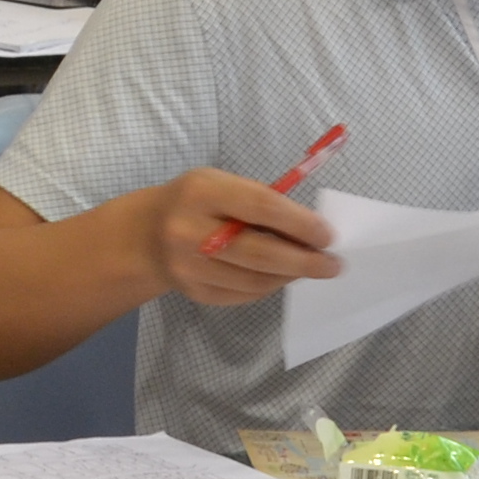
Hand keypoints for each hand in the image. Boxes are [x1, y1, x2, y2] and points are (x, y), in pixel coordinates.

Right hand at [149, 170, 339, 310]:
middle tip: (332, 265)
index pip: (261, 207)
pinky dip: (269, 286)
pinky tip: (280, 276)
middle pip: (259, 253)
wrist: (146, 235)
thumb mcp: (222, 184)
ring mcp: (189, 267)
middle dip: (303, 261)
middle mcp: (189, 231)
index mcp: (202, 192)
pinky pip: (243, 295)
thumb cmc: (197, 202)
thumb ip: (260, 202)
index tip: (328, 235)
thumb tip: (311, 231)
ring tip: (310, 268)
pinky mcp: (194, 292)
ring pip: (254, 280)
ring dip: (289, 275)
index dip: (300, 223)